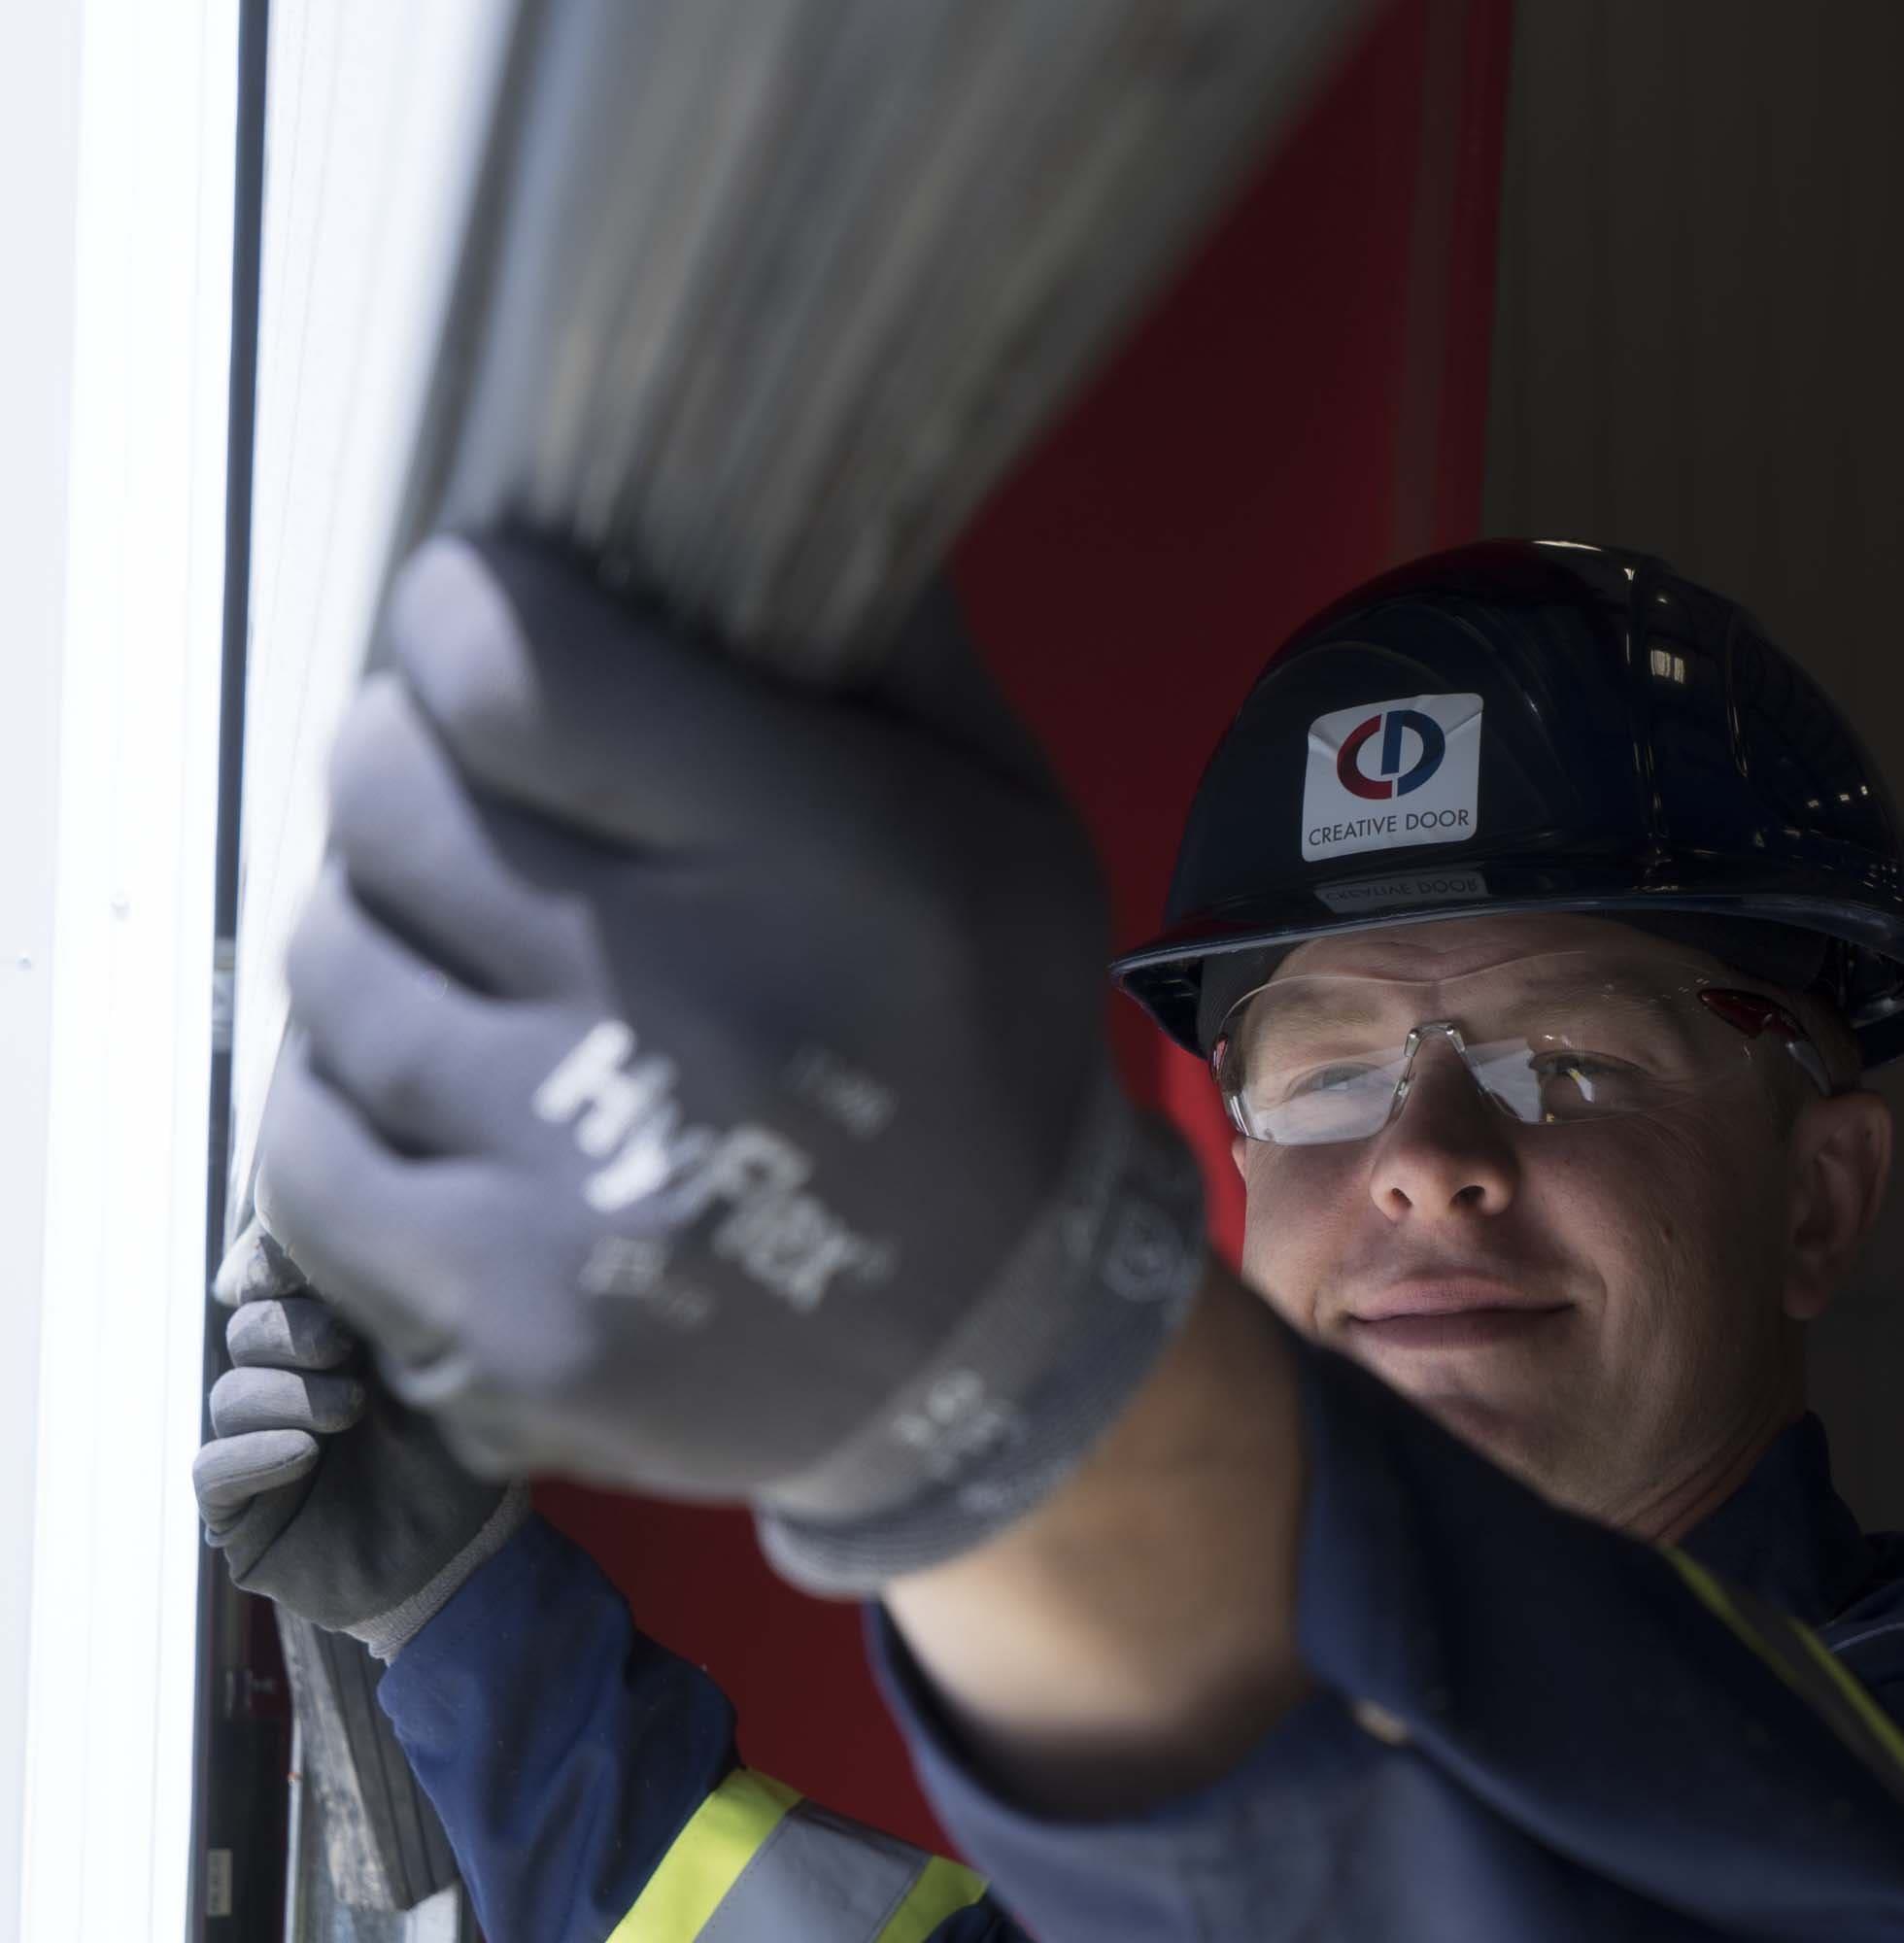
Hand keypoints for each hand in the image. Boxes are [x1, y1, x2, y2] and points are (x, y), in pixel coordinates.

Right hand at [196, 1211, 527, 1657]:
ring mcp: (259, 1444)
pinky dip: (255, 1451)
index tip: (305, 1266)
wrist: (468, 1561)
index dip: (276, 1267)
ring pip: (231, 1393)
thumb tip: (330, 1245)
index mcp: (334, 1340)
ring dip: (287, 1394)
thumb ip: (387, 1310)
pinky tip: (303, 1453)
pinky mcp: (239, 1508)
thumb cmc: (464, 1458)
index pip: (273, 1282)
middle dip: (291, 1330)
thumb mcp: (437, 1371)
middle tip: (344, 1347)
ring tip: (348, 1413)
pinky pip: (213, 1466)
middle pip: (248, 1329)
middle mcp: (289, 1385)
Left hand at [252, 534, 1201, 1592]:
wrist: (1000, 1354)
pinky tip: (426, 1075)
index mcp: (820, 864)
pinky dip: (340, 1090)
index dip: (453, 611)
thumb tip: (733, 489)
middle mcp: (683, 1010)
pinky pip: (303, 1145)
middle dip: (399, 751)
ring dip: (371, 920)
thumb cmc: (993, 1048)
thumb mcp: (1008, 820)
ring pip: (330, 961)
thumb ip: (884, 649)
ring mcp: (574, 1180)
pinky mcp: (498, 1314)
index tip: (466, 616)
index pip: (511, 670)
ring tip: (451, 931)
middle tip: (447, 765)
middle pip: (389, 796)